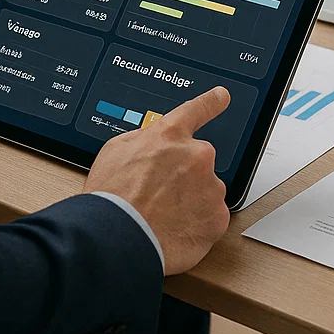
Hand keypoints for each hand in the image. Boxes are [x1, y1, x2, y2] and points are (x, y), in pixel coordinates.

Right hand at [85, 86, 231, 274]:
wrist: (117, 238)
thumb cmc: (112, 197)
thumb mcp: (116, 150)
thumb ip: (144, 140)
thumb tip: (154, 143)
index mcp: (171, 135)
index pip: (197, 109)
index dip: (211, 101)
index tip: (222, 96)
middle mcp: (196, 155)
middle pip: (198, 161)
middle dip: (185, 176)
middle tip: (160, 195)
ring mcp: (210, 187)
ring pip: (206, 191)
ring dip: (191, 201)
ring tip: (163, 216)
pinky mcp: (217, 217)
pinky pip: (211, 218)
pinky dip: (197, 225)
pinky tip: (175, 230)